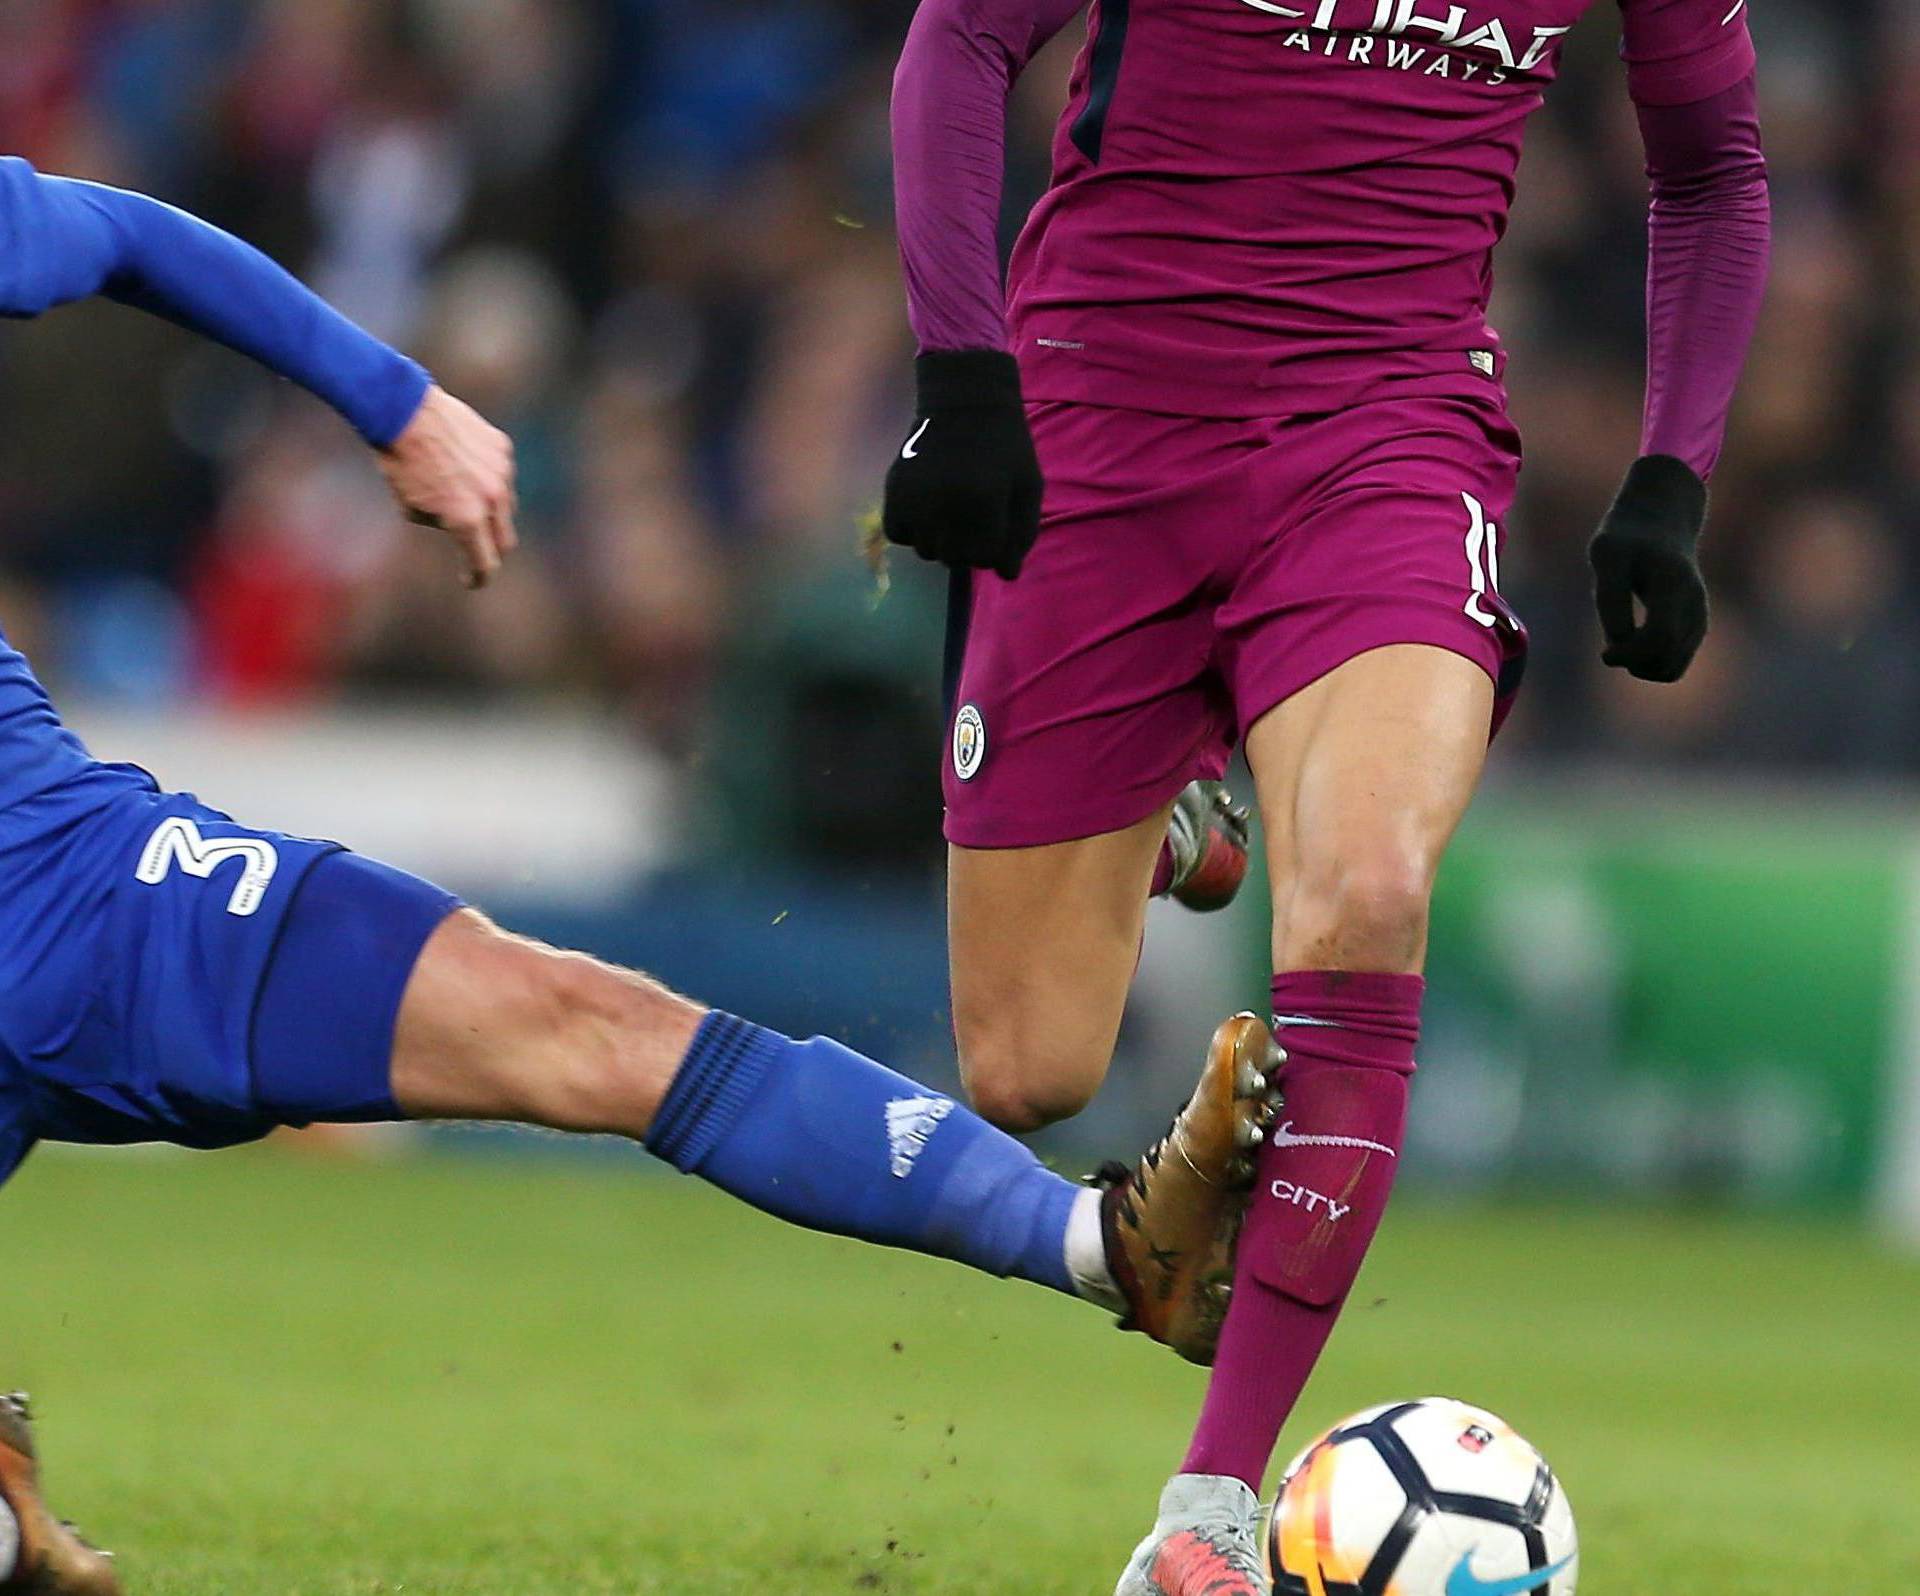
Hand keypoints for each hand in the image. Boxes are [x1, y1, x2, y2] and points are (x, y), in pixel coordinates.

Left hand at [377, 384, 517, 587]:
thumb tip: (456, 524)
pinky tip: (463, 465)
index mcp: (467, 520)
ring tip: (461, 494)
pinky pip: (501, 473)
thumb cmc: (399, 463)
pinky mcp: (502, 448)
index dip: (477, 577)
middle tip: (474, 547)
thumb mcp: (411, 509)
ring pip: (505, 505)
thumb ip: (442, 523)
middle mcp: (491, 499)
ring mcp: (501, 472)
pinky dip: (487, 478)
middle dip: (489, 548)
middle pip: (504, 540)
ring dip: (489, 510)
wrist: (403, 411)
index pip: (484, 564)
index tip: (471, 580)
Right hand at [882, 351, 1042, 579]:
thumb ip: (1022, 533)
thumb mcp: (1027, 486)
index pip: (986, 558)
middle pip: (955, 559)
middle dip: (969, 547)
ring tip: (952, 512)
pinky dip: (912, 530)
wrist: (964, 403)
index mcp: (983, 501)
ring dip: (941, 541)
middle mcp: (944, 504)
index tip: (997, 525)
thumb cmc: (1004, 446)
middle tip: (974, 519)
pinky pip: (899, 535)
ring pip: (926, 551)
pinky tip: (927, 510)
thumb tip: (1007, 575)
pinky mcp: (893, 492)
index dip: (995, 548)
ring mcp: (915, 499)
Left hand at [1589, 454, 1709, 682]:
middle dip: (1632, 663)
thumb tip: (1617, 645)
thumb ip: (1610, 598)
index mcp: (1674, 584)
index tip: (1604, 653)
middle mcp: (1694, 604)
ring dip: (1641, 668)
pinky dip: (1650, 664)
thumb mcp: (1606, 555)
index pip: (1660, 637)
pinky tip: (1633, 644)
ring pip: (1673, 668)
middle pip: (1667, 659)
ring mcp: (1698, 616)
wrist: (1660, 521)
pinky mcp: (1694, 626)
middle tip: (1610, 647)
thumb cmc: (1625, 538)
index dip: (1630, 654)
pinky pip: (1674, 664)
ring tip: (1621, 645)